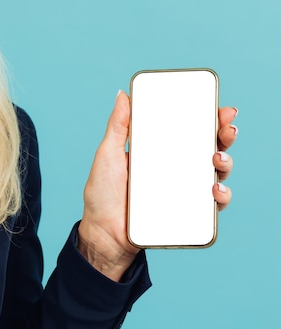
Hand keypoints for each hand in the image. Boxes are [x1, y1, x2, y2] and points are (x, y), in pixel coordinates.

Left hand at [77, 91, 237, 280]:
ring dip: (226, 162)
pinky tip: (214, 190)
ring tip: (217, 158)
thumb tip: (122, 94)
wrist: (103, 233)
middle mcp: (174, 169)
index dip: (208, 118)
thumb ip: (117, 126)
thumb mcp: (108, 154)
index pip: (189, 130)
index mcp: (159, 152)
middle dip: (224, 135)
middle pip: (208, 148)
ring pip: (216, 173)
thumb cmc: (102, 195)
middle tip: (226, 129)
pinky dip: (220, 196)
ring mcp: (182, 191)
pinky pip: (211, 205)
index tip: (219, 109)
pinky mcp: (186, 213)